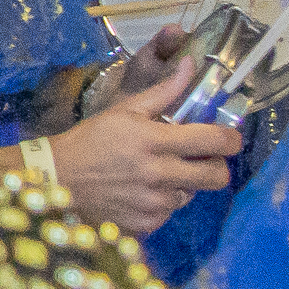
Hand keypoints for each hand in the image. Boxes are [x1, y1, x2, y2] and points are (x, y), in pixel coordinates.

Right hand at [40, 44, 238, 234]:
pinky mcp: (146, 224)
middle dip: (217, 165)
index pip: (214, 141)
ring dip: (184, 182)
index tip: (230, 137)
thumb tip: (191, 64)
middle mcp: (159, 174)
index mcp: (155, 141)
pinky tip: (144, 190)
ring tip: (160, 173)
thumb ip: (164, 91)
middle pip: (216, 176)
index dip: (231, 139)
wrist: (57, 180)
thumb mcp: (125, 110)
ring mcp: (153, 203)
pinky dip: (164, 201)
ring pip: (192, 194)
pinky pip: (170, 211)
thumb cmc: (91, 140)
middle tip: (204, 158)